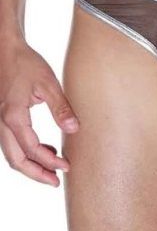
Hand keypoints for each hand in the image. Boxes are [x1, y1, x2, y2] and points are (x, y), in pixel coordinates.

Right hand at [0, 37, 78, 186]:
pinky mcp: (2, 116)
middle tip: (55, 181)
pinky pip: (10, 142)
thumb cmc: (26, 63)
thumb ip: (61, 108)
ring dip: (30, 164)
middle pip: (15, 160)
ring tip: (52, 167)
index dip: (50, 162)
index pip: (32, 150)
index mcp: (13, 116)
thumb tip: (74, 129)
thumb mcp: (48, 84)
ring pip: (10, 153)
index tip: (67, 166)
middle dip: (36, 173)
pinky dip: (24, 151)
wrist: (6, 49)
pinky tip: (43, 147)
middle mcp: (2, 122)